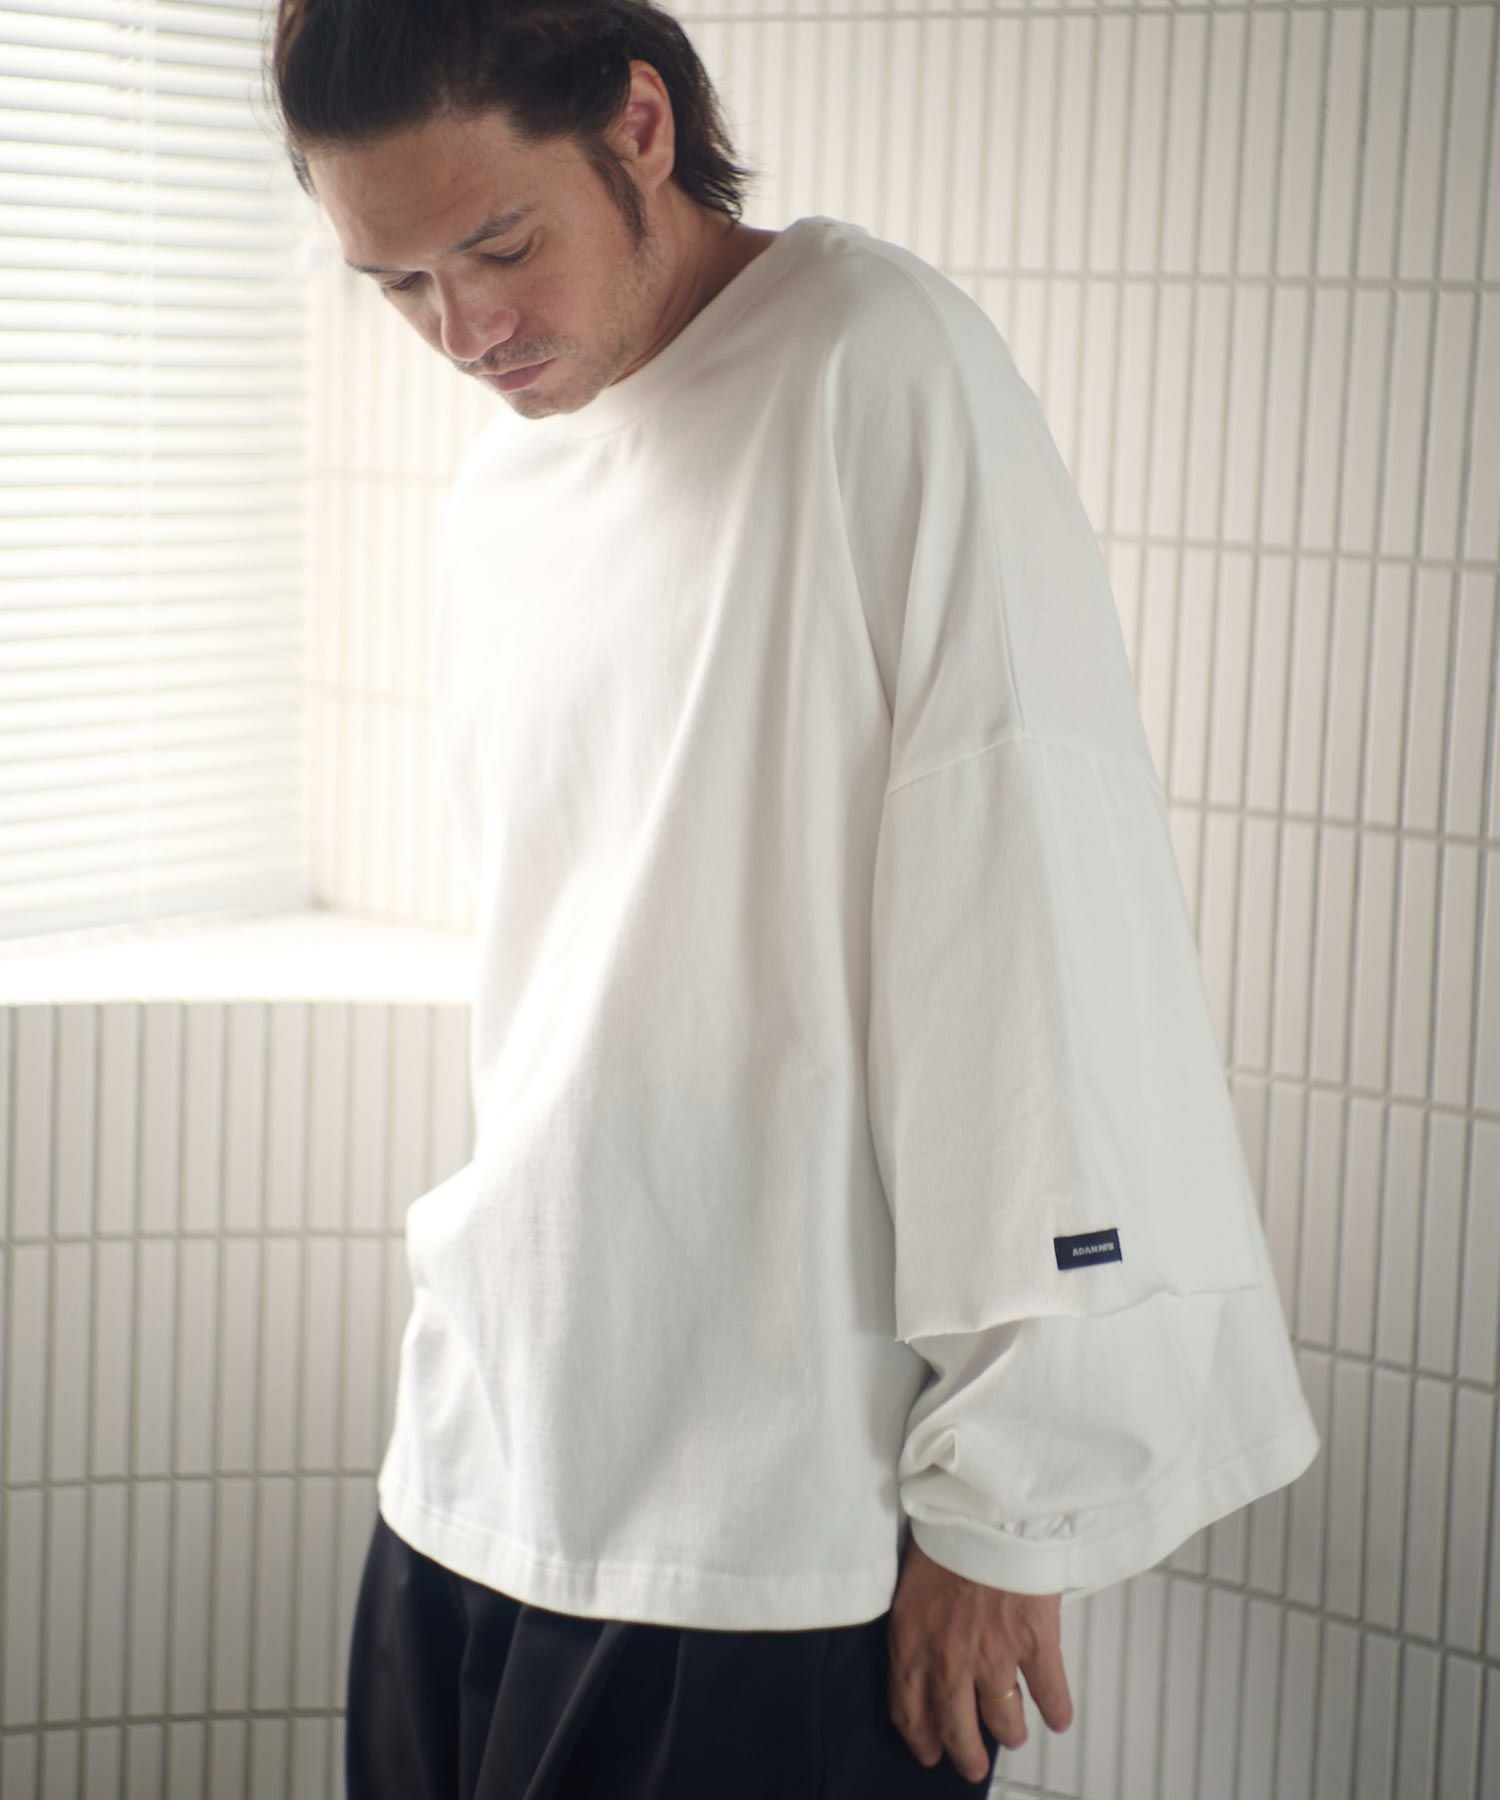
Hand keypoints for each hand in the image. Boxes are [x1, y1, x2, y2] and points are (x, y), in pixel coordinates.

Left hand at [886, 1534, 1073, 1783]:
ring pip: (1004, 1720)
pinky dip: (1056, 1710)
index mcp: (911, 1643)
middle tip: (971, 1764)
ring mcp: (994, 1656)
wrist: (981, 1509)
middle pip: (957, 1729)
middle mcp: (949, 1661)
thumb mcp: (909, 1587)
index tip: (929, 1753)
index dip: (920, 1739)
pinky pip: (1049, 1693)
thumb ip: (915, 1629)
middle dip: (965, 1754)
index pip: (909, 1711)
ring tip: (1013, 1734)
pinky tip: (1058, 1718)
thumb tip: (925, 1655)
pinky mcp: (1034, 1643)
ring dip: (1010, 1732)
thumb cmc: (942, 1535)